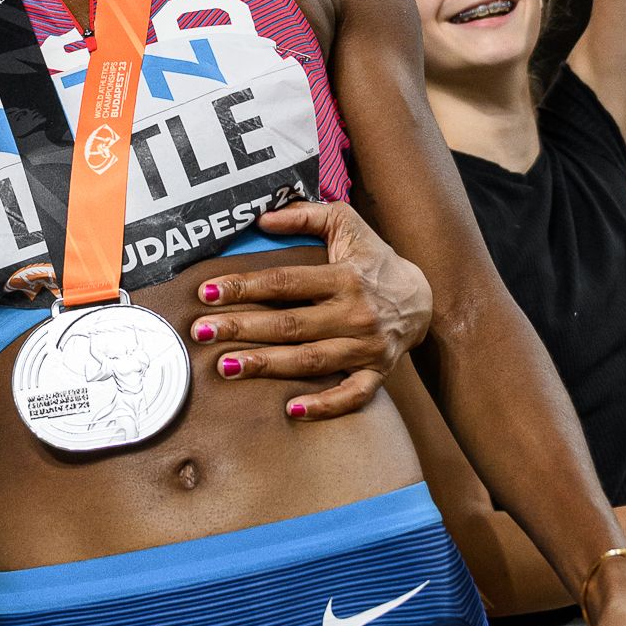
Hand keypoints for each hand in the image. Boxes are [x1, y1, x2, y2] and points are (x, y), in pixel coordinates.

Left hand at [192, 200, 432, 418]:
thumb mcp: (346, 224)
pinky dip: (324, 405)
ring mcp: (366, 347)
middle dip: (242, 328)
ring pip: (311, 361)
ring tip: (226, 367)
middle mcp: (355, 314)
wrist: (424, 298)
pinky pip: (352, 395)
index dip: (244, 287)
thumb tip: (262, 216)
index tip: (207, 292)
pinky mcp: (377, 372)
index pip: (284, 282)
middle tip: (202, 331)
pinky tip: (291, 409)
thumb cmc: (373, 258)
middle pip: (289, 325)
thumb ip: (305, 216)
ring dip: (267, 366)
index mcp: (344, 277)